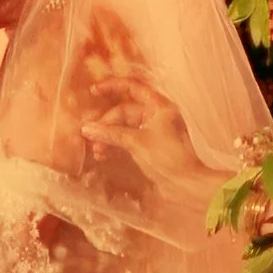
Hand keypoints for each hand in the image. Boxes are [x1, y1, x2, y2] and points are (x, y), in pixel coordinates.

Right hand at [78, 66, 201, 182]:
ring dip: (109, 137)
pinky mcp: (150, 146)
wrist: (186, 185)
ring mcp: (154, 131)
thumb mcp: (137, 142)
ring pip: (125, 127)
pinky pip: (128, 139)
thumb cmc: (168, 158)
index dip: (113, 87)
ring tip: (97, 151)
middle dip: (107, 123)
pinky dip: (116, 145)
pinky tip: (104, 156)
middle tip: (91, 137)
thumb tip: (86, 128)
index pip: (133, 88)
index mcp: (159, 106)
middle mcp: (157, 115)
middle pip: (125, 111)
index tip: (94, 91)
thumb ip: (111, 133)